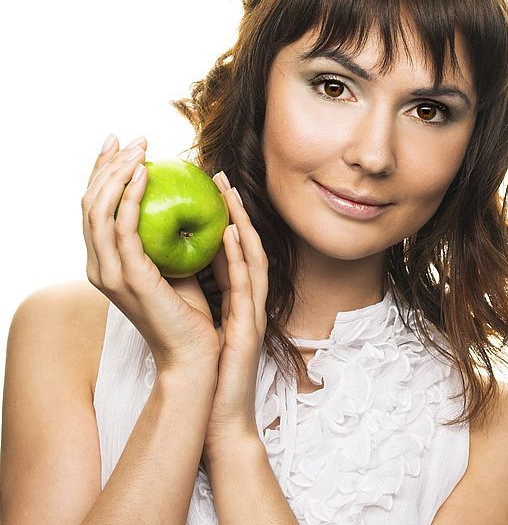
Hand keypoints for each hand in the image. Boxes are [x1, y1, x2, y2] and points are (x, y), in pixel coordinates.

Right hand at [82, 134, 220, 372]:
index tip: (120, 143)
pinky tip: (145, 174)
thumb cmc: (190, 311)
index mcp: (104, 263)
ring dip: (118, 173)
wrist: (194, 353)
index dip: (102, 173)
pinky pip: (123, 228)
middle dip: (108, 164)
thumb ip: (165, 237)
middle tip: (133, 137)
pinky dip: (131, 197)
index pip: (95, 209)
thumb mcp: (174, 264)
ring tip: (141, 149)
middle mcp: (98, 266)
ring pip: (99, 211)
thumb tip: (178, 198)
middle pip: (90, 203)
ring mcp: (109, 273)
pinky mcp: (129, 278)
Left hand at [202, 172, 269, 456]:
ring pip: (252, 258)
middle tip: (219, 173)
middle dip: (236, 207)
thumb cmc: (209, 370)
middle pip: (246, 244)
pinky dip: (239, 256)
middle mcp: (250, 299)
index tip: (209, 184)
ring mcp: (253, 312)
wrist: (219, 413)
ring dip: (242, 221)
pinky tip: (230, 232)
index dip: (225, 214)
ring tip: (228, 191)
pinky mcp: (248, 328)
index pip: (231, 248)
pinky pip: (245, 286)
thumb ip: (198, 291)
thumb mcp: (204, 321)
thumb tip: (173, 260)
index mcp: (237, 297)